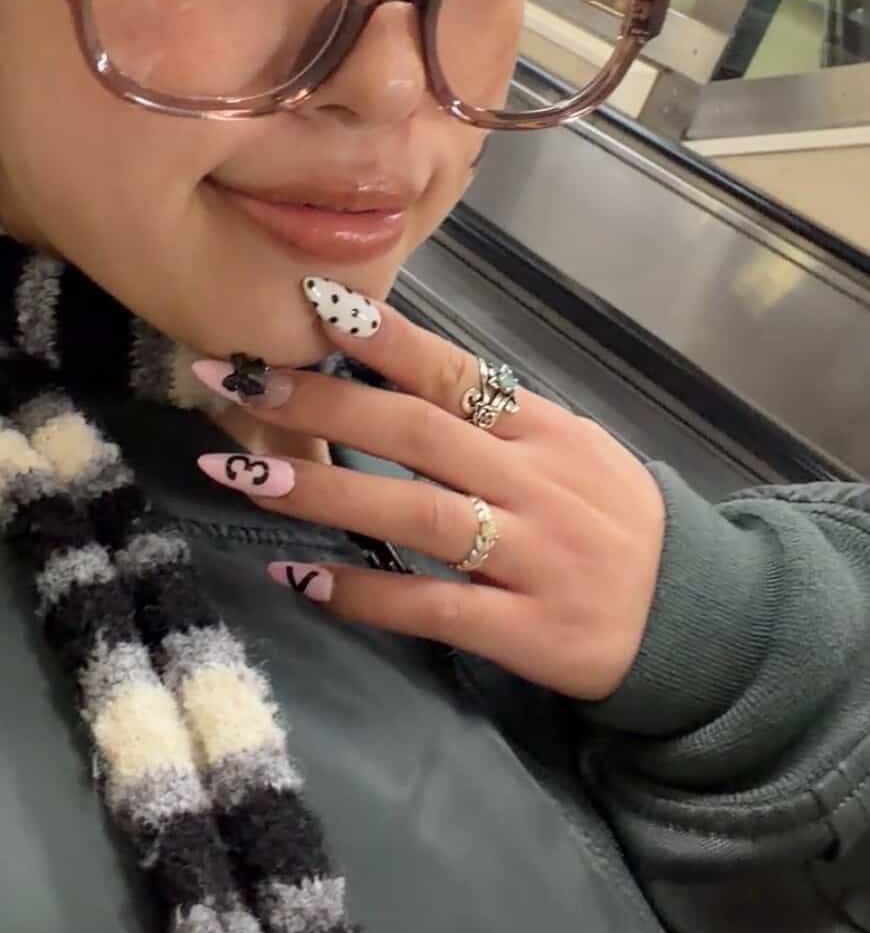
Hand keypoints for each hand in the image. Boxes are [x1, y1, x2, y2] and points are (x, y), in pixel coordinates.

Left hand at [193, 284, 665, 702]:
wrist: (697, 620)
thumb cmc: (614, 525)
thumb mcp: (571, 449)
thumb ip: (493, 416)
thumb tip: (393, 362)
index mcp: (544, 430)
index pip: (454, 371)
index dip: (382, 337)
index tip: (309, 303)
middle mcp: (536, 483)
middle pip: (417, 432)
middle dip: (320, 402)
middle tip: (234, 381)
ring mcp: (531, 557)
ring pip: (415, 514)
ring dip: (322, 489)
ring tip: (243, 474)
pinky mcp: (524, 629)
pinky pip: (431, 606)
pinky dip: (363, 591)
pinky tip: (300, 574)